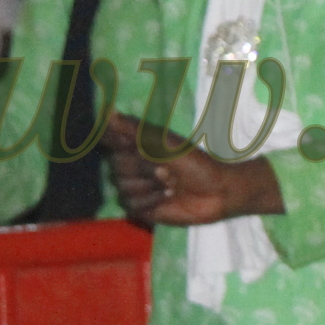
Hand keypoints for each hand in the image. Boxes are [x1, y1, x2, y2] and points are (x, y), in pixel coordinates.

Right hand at [101, 112, 280, 227]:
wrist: (216, 191)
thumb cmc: (195, 163)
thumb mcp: (166, 142)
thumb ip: (136, 130)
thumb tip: (109, 114)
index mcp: (138, 148)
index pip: (111, 141)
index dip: (117, 142)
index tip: (135, 144)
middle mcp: (133, 167)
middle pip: (117, 165)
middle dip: (144, 166)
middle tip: (167, 168)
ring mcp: (137, 189)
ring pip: (123, 186)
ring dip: (150, 185)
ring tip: (171, 184)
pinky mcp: (142, 210)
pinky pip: (131, 205)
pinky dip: (152, 200)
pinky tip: (168, 197)